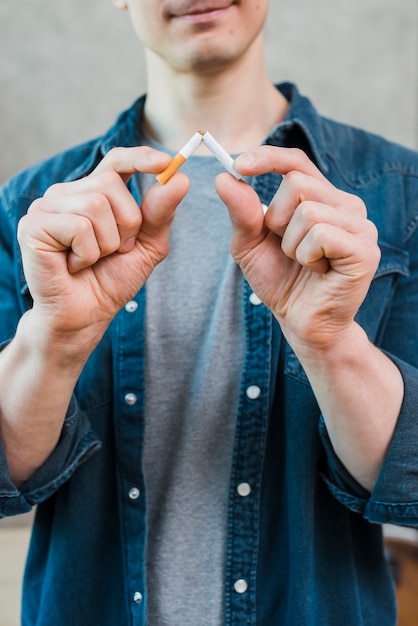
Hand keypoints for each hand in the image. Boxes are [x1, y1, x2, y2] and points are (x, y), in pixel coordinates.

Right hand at [18, 147, 189, 338]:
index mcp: (94, 193)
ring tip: (91, 260)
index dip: (139, 157)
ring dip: (106, 243)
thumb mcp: (146, 246)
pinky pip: (79, 227)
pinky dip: (87, 254)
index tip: (166, 162)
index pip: (116, 161)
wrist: (85, 316)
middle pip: (110, 184)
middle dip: (126, 224)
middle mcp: (68, 194)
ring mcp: (47, 207)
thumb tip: (180, 178)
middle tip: (113, 251)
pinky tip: (73, 265)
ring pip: (96, 205)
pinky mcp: (34, 226)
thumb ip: (160, 214)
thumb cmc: (111, 280)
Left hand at [215, 146, 379, 354]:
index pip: (297, 162)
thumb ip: (241, 213)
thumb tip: (225, 177)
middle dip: (277, 220)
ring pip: (308, 211)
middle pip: (298, 183)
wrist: (301, 322)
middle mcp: (346, 205)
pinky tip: (318, 271)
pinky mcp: (365, 250)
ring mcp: (361, 226)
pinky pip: (320, 235)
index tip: (240, 164)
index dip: (269, 157)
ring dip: (291, 245)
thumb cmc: (280, 281)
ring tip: (303, 263)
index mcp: (322, 198)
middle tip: (287, 249)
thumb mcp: (250, 245)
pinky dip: (306, 256)